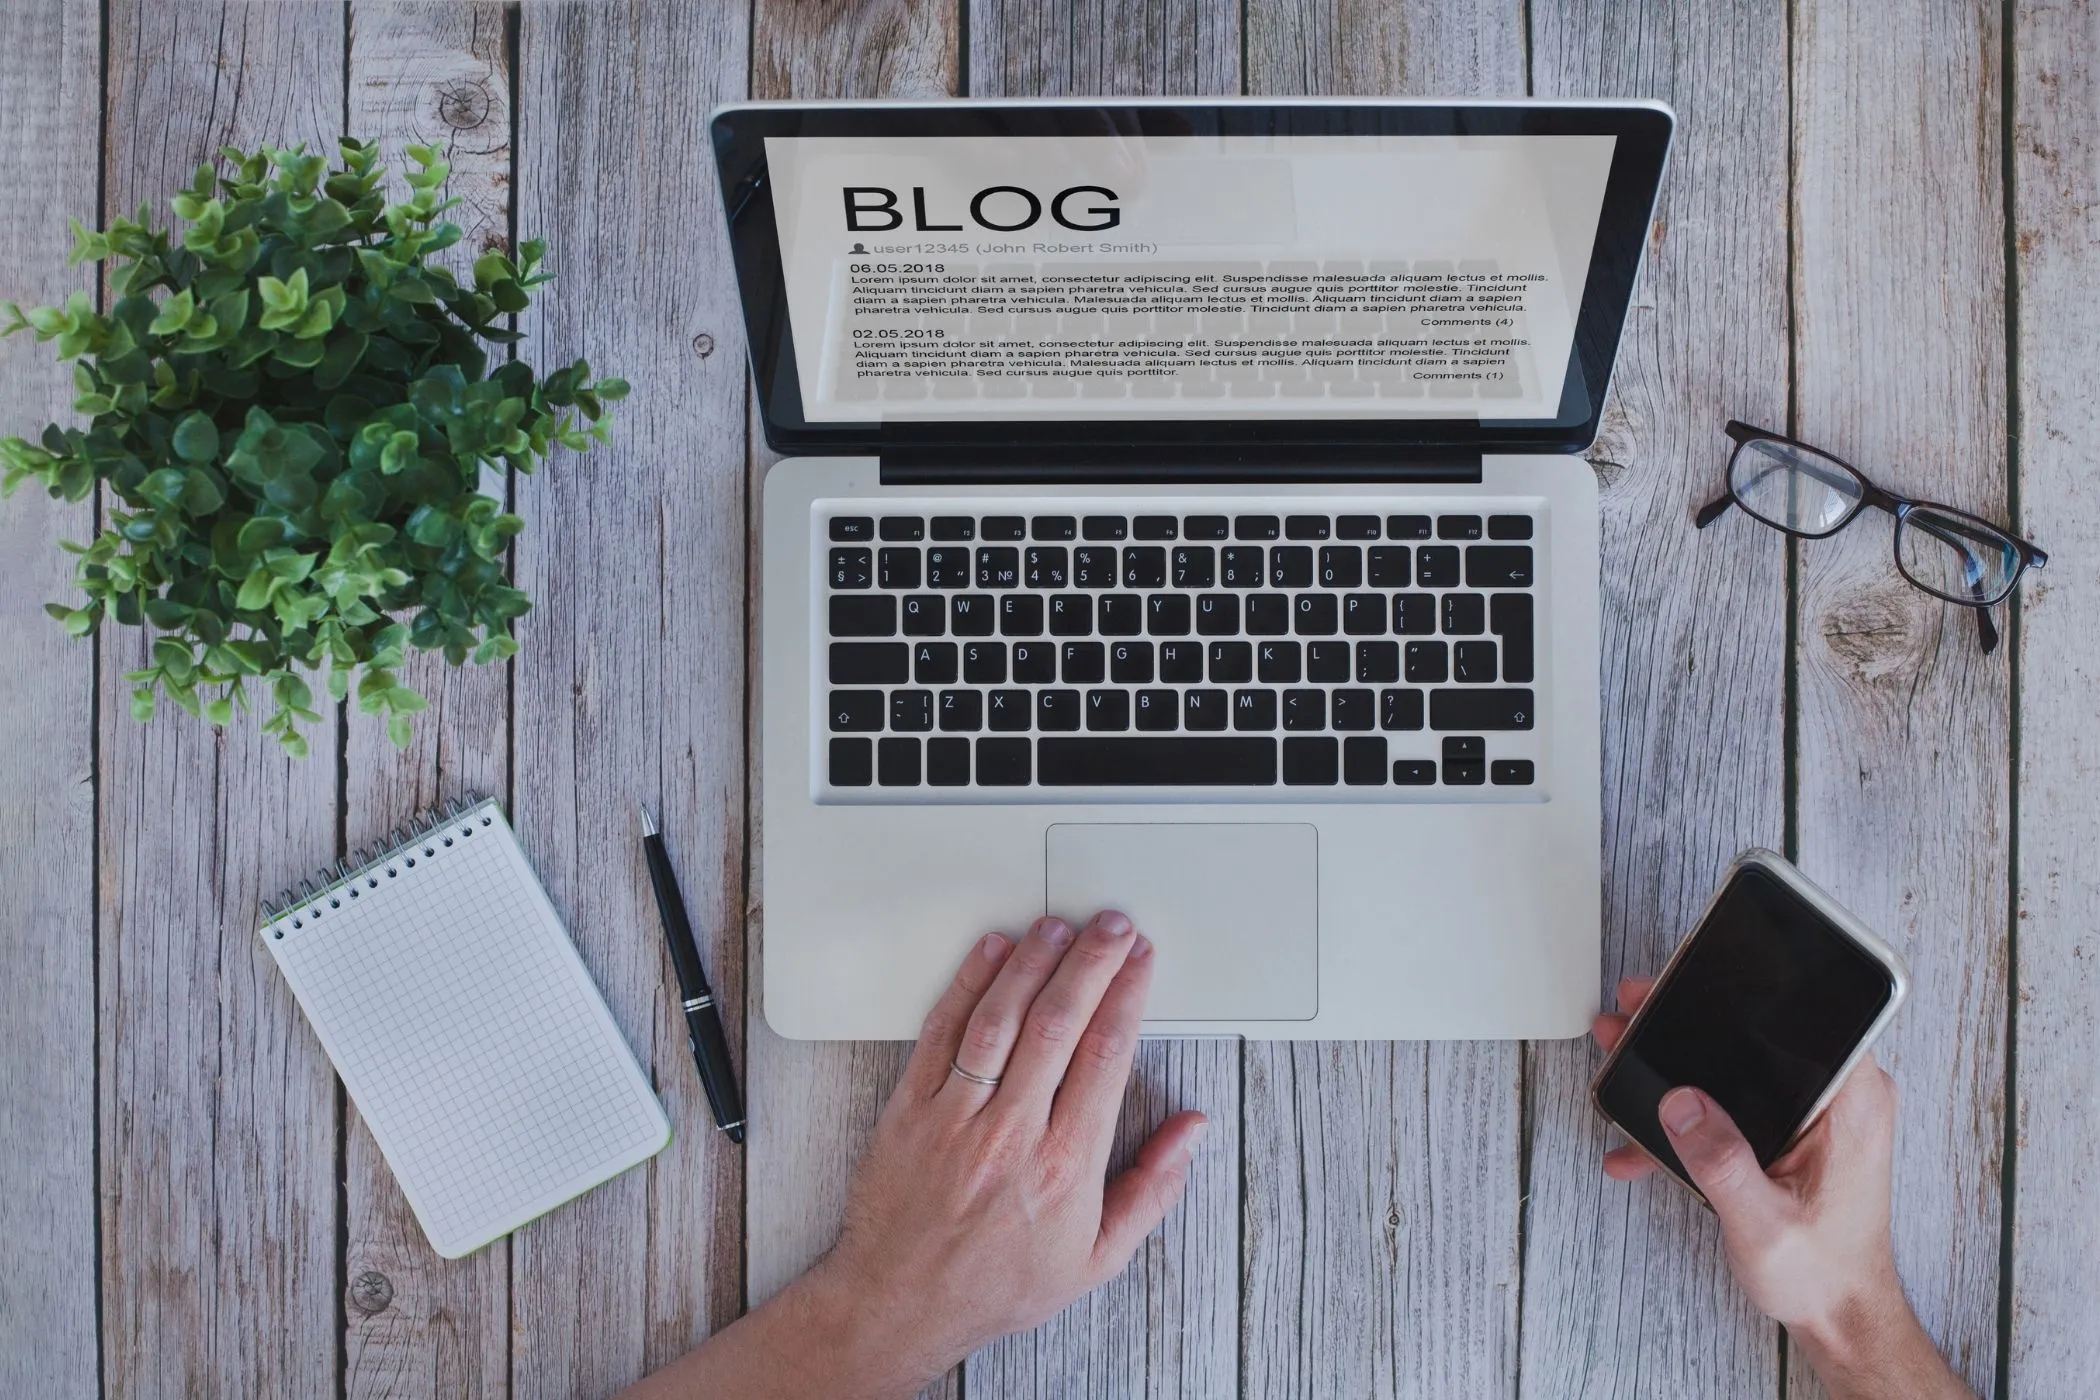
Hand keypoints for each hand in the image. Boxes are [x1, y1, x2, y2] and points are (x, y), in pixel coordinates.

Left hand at [815, 911, 1205, 1389]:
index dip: (1128, 995)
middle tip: (1111, 926)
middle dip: (1092, 962)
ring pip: (1001, 1018)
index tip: (1142, 961)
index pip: (1107, 1054)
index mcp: (1066, 1166)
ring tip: (1058, 927)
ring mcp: (956, 1118)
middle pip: (1060, 1022)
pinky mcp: (909, 1110)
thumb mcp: (1098, 1257)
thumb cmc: (998, 1283)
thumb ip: (1152, 1187)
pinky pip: (941, 1032)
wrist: (903, 1305)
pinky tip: (990, 953)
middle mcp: (1011, 1135)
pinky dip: (967, 985)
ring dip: (1033, 962)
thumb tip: (1191, 1129)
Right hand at [1593, 978, 1971, 1399]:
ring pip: (1740, 1064)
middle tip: (1636, 1013)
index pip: (1807, 1019)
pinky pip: (1735, 1101)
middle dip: (1690, 1024)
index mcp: (1850, 1104)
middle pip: (1760, 1033)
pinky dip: (1691, 1116)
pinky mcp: (1791, 1131)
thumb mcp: (1763, 1223)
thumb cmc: (1824, 1275)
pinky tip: (1642, 1144)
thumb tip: (1680, 1104)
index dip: (1745, 995)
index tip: (1686, 990)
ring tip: (1625, 1059)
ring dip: (1680, 1067)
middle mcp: (1838, 1098)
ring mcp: (1812, 1113)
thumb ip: (1721, 1162)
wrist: (1841, 1316)